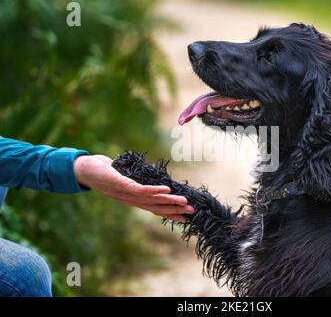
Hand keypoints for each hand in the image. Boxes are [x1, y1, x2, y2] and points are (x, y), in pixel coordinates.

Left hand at [73, 155, 193, 221]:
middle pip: (155, 207)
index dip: (170, 213)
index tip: (185, 217)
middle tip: (191, 212)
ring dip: (169, 201)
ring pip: (151, 200)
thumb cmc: (104, 171)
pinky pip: (140, 189)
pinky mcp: (120, 184)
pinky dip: (155, 191)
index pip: (154, 209)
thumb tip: (151, 177)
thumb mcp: (124, 176)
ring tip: (184, 202)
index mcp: (132, 199)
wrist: (82, 169)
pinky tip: (167, 190)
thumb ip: (137, 179)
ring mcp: (125, 193)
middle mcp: (130, 200)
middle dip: (174, 210)